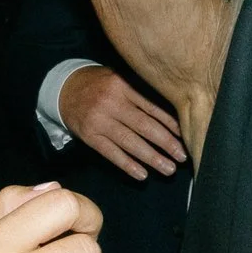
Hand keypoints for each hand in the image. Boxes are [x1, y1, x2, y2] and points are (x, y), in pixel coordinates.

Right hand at [60, 64, 186, 180]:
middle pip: (144, 126)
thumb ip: (141, 91)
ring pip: (130, 143)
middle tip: (182, 157)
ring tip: (169, 169)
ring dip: (152, 158)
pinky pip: (111, 154)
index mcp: (123, 85)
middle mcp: (111, 103)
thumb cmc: (100, 85)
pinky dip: (127, 165)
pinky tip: (142, 174)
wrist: (64, 89)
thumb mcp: (119, 78)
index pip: (152, 107)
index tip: (186, 135)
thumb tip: (173, 113)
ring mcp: (99, 121)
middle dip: (166, 143)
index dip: (171, 123)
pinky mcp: (89, 136)